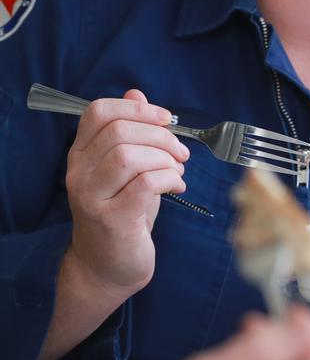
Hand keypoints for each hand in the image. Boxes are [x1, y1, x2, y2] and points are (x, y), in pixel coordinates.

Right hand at [65, 88, 188, 296]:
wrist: (108, 267)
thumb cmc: (123, 212)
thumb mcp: (127, 167)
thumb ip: (131, 131)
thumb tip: (137, 93)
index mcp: (81, 153)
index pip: (98, 112)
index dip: (137, 107)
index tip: (166, 119)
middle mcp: (79, 172)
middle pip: (119, 131)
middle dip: (160, 135)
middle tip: (180, 152)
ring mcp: (91, 197)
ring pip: (128, 155)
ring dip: (164, 158)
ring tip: (178, 170)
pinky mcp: (111, 220)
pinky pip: (145, 184)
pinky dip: (169, 179)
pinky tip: (177, 187)